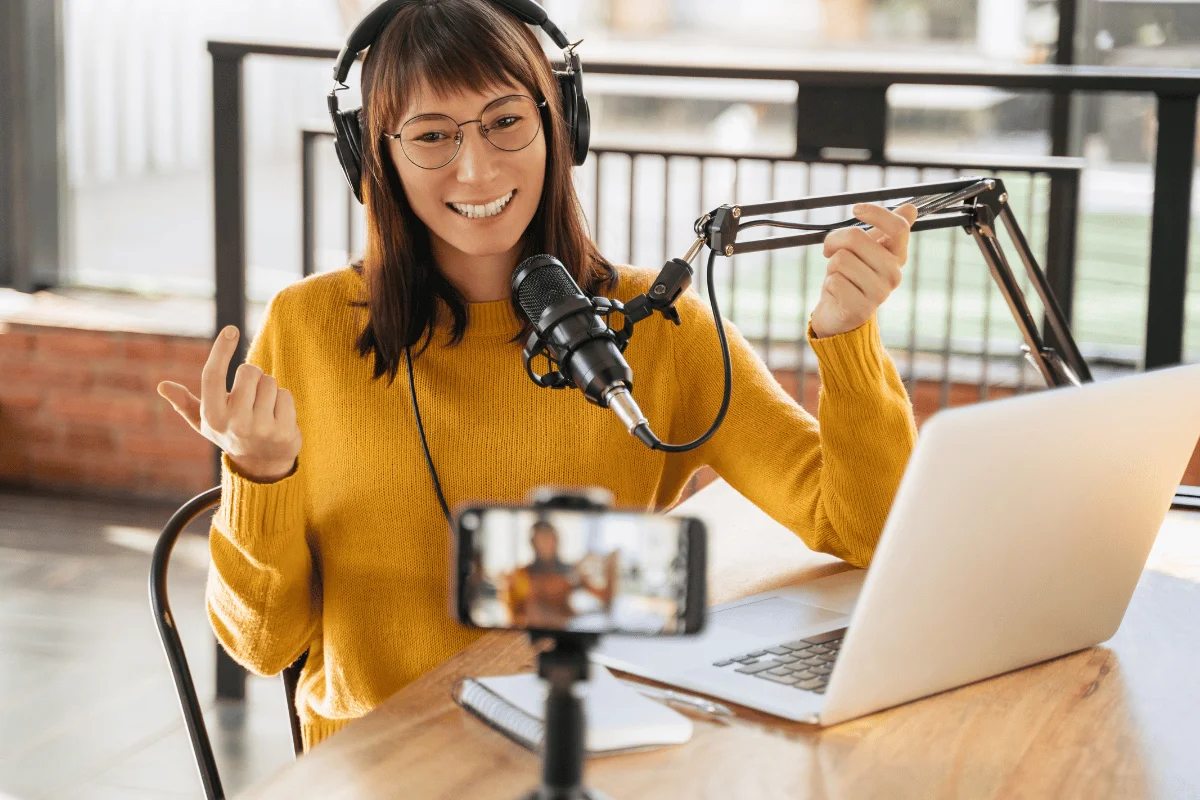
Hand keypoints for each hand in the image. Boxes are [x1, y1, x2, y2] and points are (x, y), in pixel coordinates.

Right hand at [157, 325, 301, 482]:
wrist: (262, 464)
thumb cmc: (231, 433)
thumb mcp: (205, 421)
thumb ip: (185, 403)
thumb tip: (162, 386)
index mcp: (212, 416)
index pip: (212, 376)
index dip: (220, 351)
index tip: (231, 330)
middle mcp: (234, 423)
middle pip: (249, 371)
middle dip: (253, 376)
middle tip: (251, 395)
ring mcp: (260, 429)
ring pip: (270, 382)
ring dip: (269, 389)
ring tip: (263, 408)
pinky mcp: (283, 432)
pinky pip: (286, 395)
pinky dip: (284, 401)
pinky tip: (278, 417)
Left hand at [809, 202, 917, 338]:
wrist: (839, 313)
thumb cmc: (851, 275)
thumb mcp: (866, 249)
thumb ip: (885, 229)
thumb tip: (911, 208)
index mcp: (898, 256)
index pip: (899, 227)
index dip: (876, 213)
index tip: (856, 209)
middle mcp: (894, 274)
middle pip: (857, 237)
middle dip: (835, 241)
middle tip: (830, 251)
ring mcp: (879, 293)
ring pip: (840, 259)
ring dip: (831, 266)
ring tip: (839, 277)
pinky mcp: (861, 309)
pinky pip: (834, 280)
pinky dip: (829, 285)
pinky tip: (837, 294)